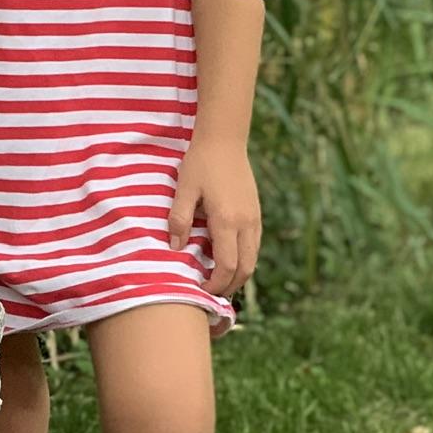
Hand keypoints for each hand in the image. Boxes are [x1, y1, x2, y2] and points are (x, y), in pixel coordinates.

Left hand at [170, 136, 260, 295]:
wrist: (225, 140)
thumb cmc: (200, 163)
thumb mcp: (184, 189)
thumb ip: (179, 219)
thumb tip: (176, 249)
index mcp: (227, 220)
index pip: (226, 266)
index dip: (215, 284)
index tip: (200, 289)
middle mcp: (246, 224)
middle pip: (245, 269)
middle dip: (229, 286)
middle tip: (211, 292)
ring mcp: (255, 219)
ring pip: (253, 259)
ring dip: (238, 274)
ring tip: (218, 280)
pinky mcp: (256, 214)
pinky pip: (254, 246)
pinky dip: (243, 260)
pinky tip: (227, 258)